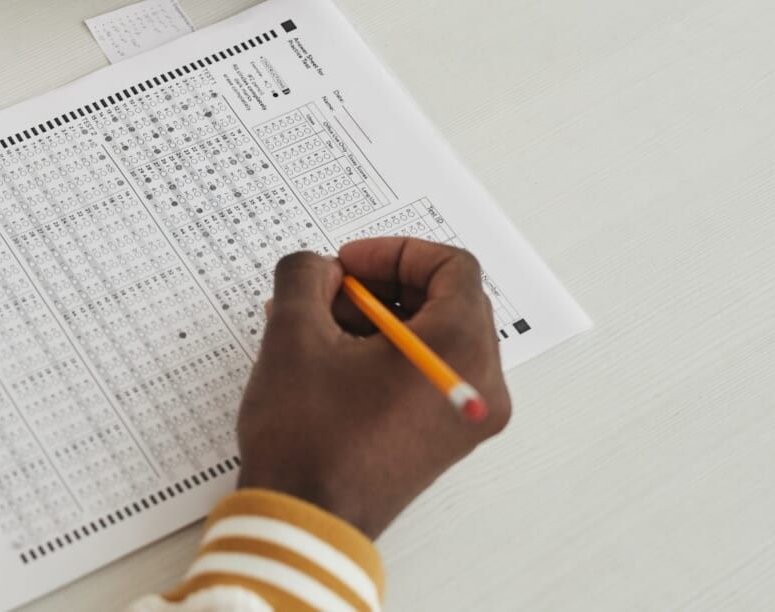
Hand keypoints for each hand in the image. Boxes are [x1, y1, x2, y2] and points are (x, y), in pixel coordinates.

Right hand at [235, 240, 511, 537]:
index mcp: (460, 350)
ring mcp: (466, 416)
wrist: (304, 521)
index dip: (395, 253)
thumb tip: (318, 269)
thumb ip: (305, 276)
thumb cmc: (308, 440)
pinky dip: (387, 355)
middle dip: (382, 287)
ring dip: (379, 321)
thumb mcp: (293, 335)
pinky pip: (428, 373)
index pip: (453, 267)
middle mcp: (481, 384)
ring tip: (318, 328)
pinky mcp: (445, 439)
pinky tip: (331, 360)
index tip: (349, 264)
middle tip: (330, 293)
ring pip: (435, 338)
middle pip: (448, 302)